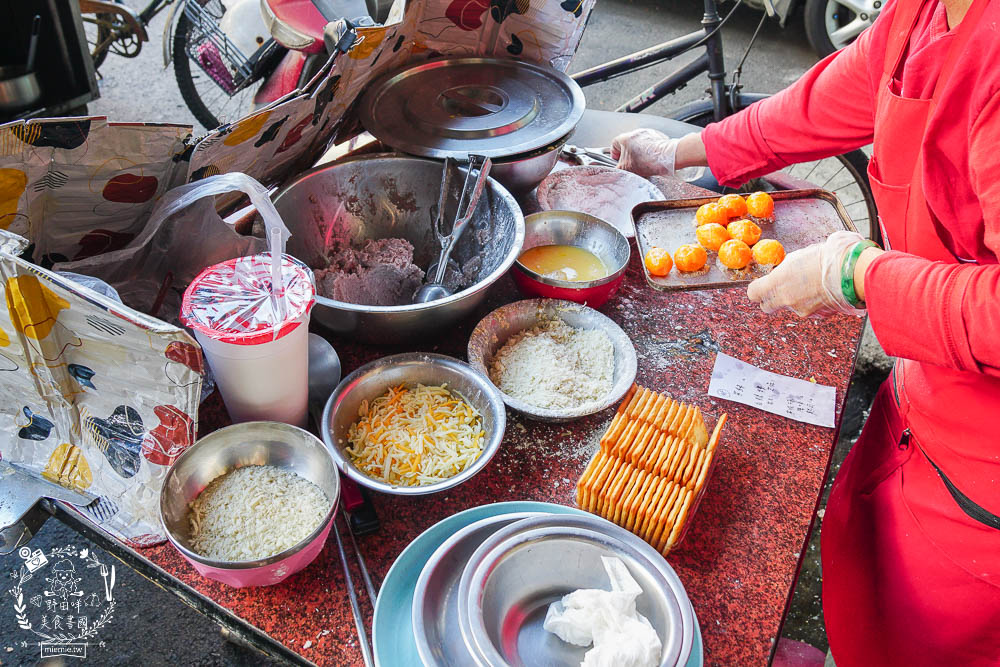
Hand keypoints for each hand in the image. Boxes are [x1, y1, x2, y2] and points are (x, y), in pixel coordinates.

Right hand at [611, 129, 681, 178]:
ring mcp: (648, 133)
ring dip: (639, 154)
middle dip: (628, 156)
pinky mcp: (659, 137)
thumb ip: (618, 168)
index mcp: (625, 138)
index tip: (618, 161)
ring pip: (639, 145)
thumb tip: (617, 169)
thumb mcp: (627, 169)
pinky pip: (650, 145)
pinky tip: (651, 162)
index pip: (613, 144)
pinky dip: (649, 152)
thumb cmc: (648, 161)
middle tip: (630, 165)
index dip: (615, 155)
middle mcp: (636, 132)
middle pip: (627, 145)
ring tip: (642, 165)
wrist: (668, 157)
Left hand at [747, 230, 867, 316]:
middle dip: (772, 299)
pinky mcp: (818, 316)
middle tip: (782, 288)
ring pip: (792, 307)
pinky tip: (823, 290)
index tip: (761, 285)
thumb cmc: (827, 258)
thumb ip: (785, 269)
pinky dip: (814, 303)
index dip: (757, 289)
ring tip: (812, 284)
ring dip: (797, 299)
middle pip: (768, 306)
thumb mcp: (797, 256)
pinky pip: (810, 310)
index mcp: (777, 282)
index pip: (753, 293)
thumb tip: (782, 272)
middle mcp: (786, 300)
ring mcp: (802, 310)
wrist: (853, 271)